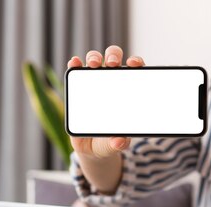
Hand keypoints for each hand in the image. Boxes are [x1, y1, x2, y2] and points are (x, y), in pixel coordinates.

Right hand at [67, 45, 144, 159]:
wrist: (91, 147)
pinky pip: (76, 70)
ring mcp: (94, 82)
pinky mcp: (78, 86)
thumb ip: (119, 143)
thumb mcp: (114, 144)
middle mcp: (111, 81)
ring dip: (95, 57)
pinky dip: (75, 64)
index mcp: (127, 91)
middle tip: (112, 64)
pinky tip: (75, 63)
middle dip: (114, 56)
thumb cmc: (108, 141)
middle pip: (114, 59)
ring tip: (94, 64)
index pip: (134, 70)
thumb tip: (120, 141)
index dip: (136, 62)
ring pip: (95, 60)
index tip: (134, 64)